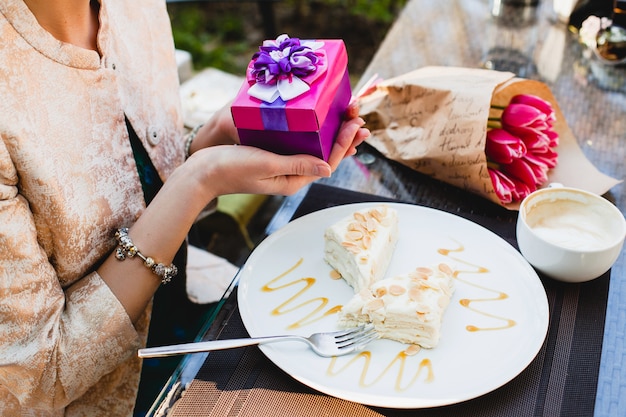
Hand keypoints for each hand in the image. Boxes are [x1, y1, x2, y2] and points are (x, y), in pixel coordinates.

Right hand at [188, 102, 369, 160]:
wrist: (202, 172)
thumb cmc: (231, 168)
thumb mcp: (267, 164)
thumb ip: (297, 165)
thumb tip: (329, 168)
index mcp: (293, 182)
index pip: (327, 162)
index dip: (343, 143)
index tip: (354, 124)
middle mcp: (291, 175)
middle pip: (325, 155)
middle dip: (343, 136)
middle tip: (358, 117)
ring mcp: (282, 165)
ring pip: (314, 147)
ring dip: (331, 132)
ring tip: (346, 116)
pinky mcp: (272, 155)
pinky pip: (298, 143)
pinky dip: (311, 131)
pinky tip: (318, 119)